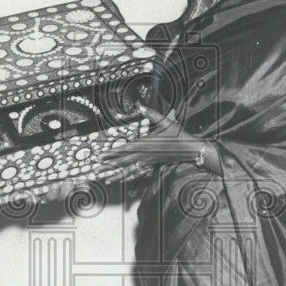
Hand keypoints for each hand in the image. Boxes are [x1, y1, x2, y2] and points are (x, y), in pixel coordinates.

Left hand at [98, 106, 215, 172]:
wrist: (189, 149)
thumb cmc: (178, 134)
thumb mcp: (166, 121)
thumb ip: (152, 114)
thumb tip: (140, 105)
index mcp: (145, 144)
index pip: (125, 149)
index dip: (111, 153)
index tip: (101, 155)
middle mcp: (144, 155)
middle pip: (123, 162)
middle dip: (109, 166)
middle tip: (96, 168)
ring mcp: (147, 162)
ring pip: (129, 170)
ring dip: (116, 175)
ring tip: (105, 179)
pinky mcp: (151, 165)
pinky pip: (137, 172)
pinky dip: (128, 177)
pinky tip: (120, 180)